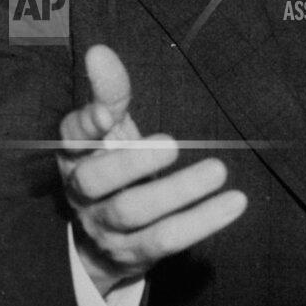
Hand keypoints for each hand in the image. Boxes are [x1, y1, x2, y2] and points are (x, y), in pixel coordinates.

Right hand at [58, 45, 247, 295]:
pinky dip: (202, 221)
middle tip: (173, 144)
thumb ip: (110, 91)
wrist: (105, 235)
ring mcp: (104, 227)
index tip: (107, 114)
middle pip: (96, 181)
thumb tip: (99, 52)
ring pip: (133, 212)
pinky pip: (166, 239)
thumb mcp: (111, 126)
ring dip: (178, 192)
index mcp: (75, 155)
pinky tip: (234, 202)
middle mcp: (82, 192)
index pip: (71, 138)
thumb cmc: (112, 161)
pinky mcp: (133, 253)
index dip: (86, 126)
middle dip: (132, 161)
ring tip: (217, 170)